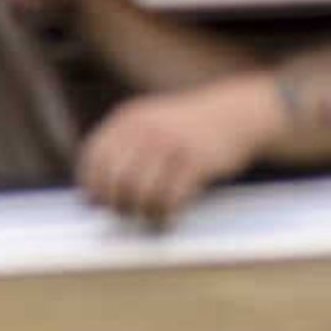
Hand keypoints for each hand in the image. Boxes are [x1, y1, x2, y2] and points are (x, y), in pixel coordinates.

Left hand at [77, 81, 281, 225]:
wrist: (237, 113)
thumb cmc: (188, 128)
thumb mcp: (150, 122)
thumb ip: (123, 146)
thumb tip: (92, 194)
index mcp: (128, 119)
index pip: (94, 158)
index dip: (92, 185)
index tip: (97, 203)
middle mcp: (146, 129)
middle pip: (115, 180)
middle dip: (116, 203)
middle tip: (126, 213)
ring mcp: (171, 144)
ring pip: (140, 192)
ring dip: (142, 211)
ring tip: (150, 216)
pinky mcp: (196, 160)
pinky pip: (169, 197)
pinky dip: (165, 214)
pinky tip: (168, 217)